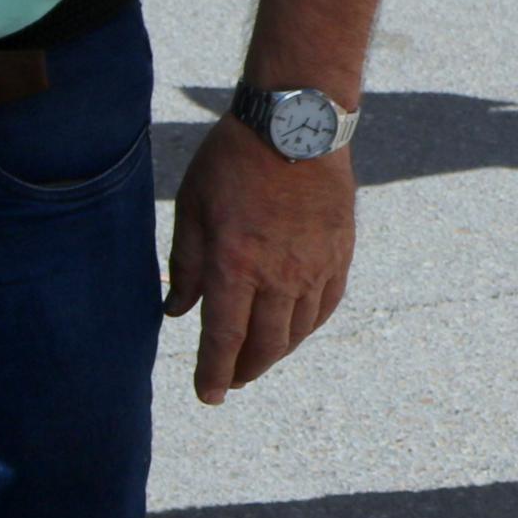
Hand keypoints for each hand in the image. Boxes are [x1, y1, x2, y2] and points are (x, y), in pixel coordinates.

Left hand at [163, 118, 355, 403]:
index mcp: (234, 267)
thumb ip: (186, 264)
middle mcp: (278, 276)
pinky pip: (326, 305)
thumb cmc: (234, 160)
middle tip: (231, 379)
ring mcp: (315, 266)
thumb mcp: (192, 208)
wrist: (296, 122)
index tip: (207, 395)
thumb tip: (178, 310)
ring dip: (276, 352)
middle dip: (245, 371)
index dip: (213, 375)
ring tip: (260, 356)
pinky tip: (295, 326)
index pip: (223, 341)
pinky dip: (308, 325)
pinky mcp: (339, 253)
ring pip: (297, 331)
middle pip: (265, 346)